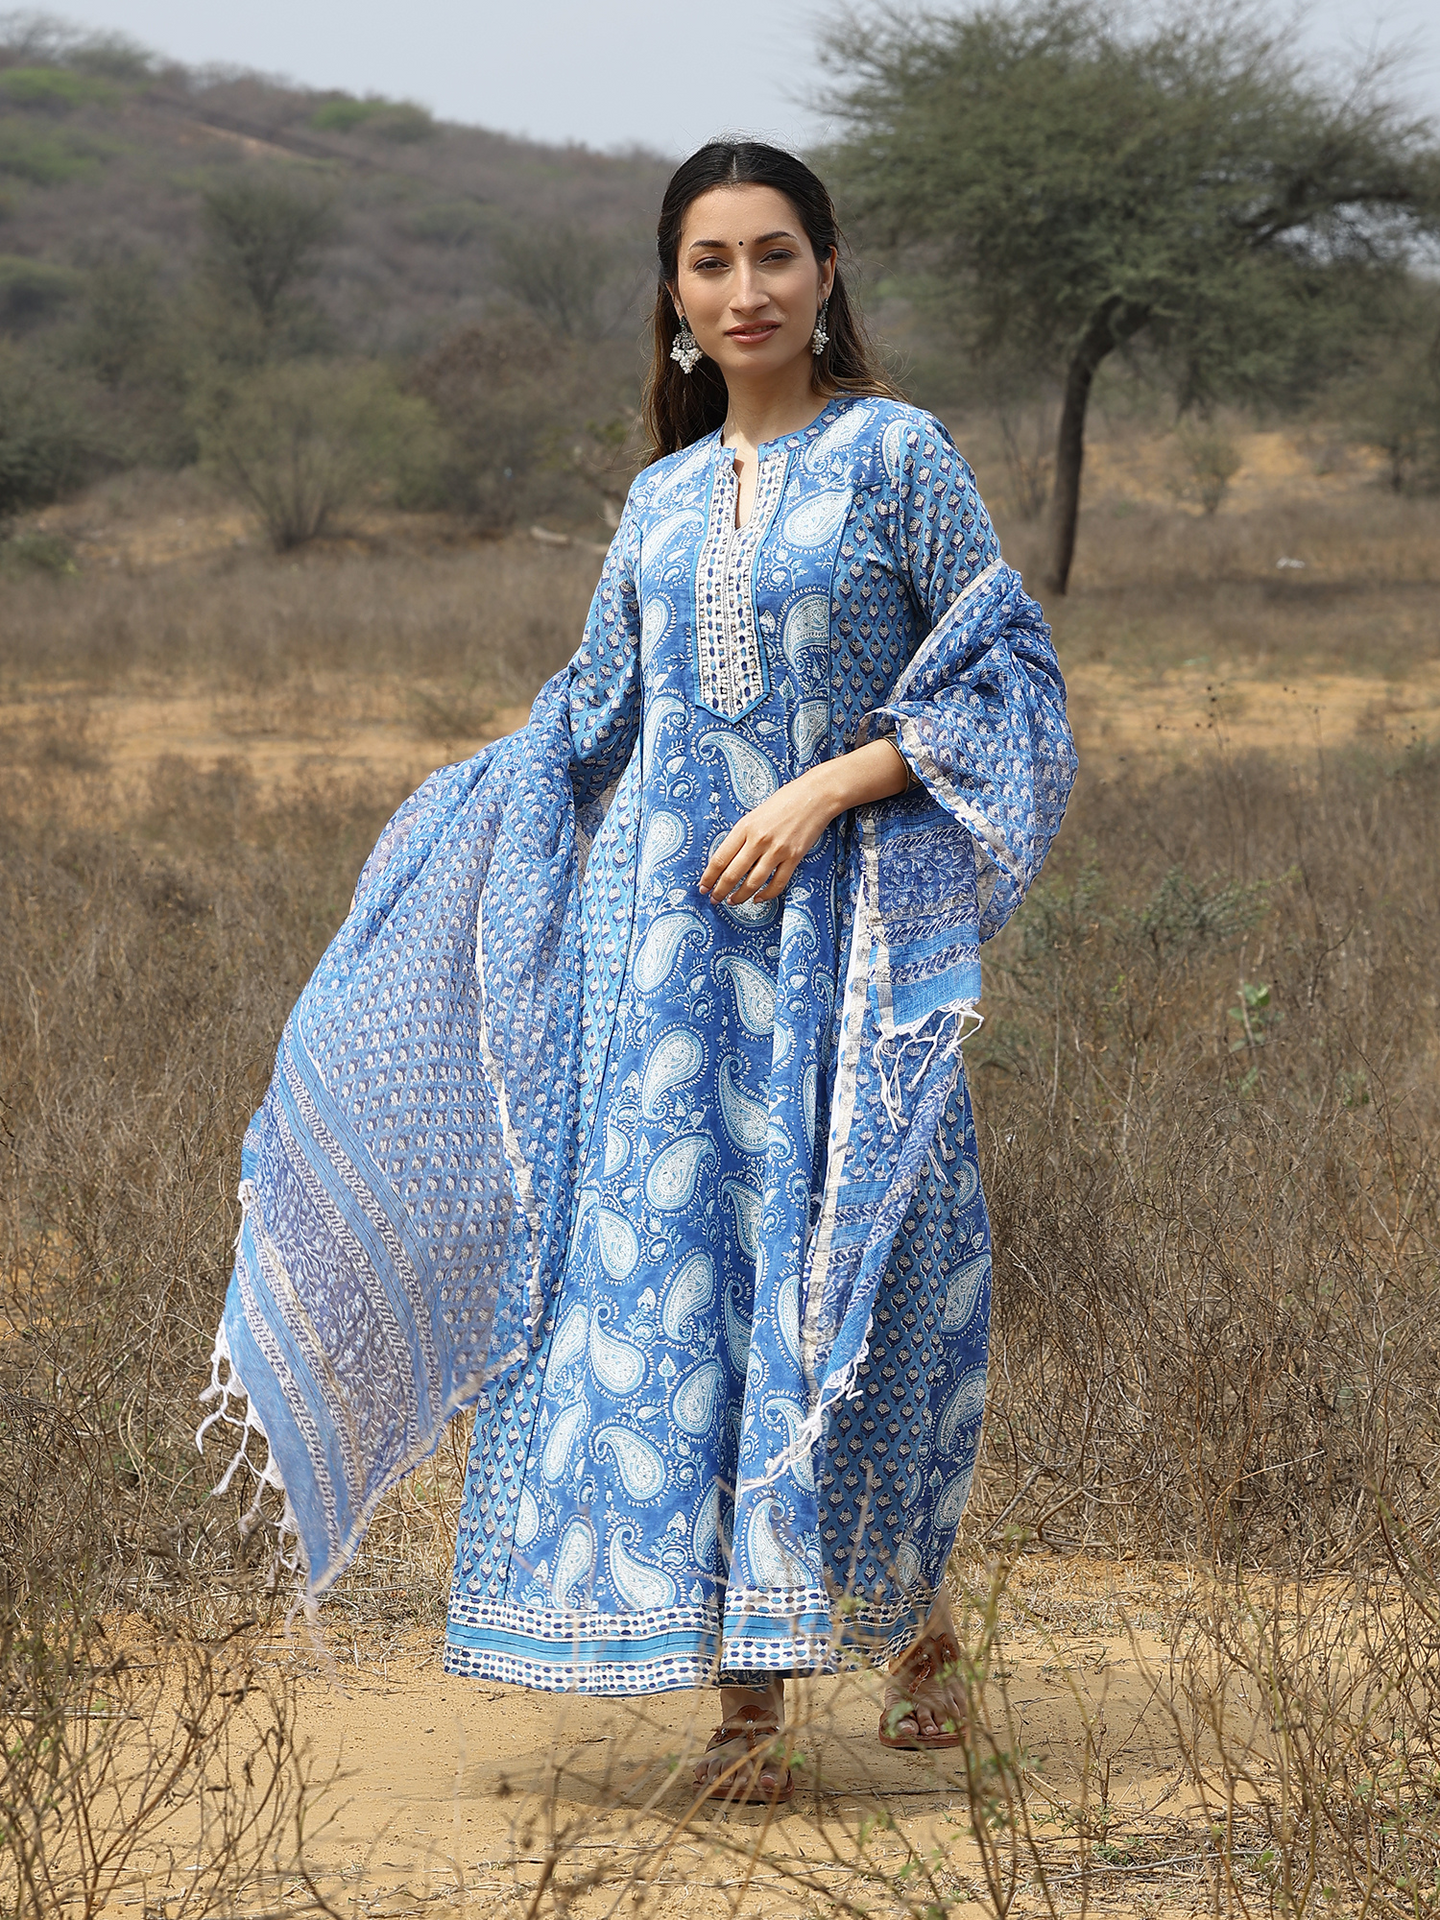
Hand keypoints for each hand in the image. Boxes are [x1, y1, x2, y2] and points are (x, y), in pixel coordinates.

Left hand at [698, 737, 910, 906]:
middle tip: (714, 899)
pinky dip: (766, 895)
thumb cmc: (785, 801)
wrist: (816, 795)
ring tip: (733, 901)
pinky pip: (777, 883)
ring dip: (740, 896)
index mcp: (745, 827)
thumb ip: (743, 835)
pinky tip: (758, 898)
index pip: (720, 858)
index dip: (709, 876)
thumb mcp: (755, 814)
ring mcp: (777, 850)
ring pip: (753, 883)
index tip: (703, 886)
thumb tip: (729, 860)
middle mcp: (759, 840)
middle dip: (720, 890)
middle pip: (733, 874)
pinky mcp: (794, 857)